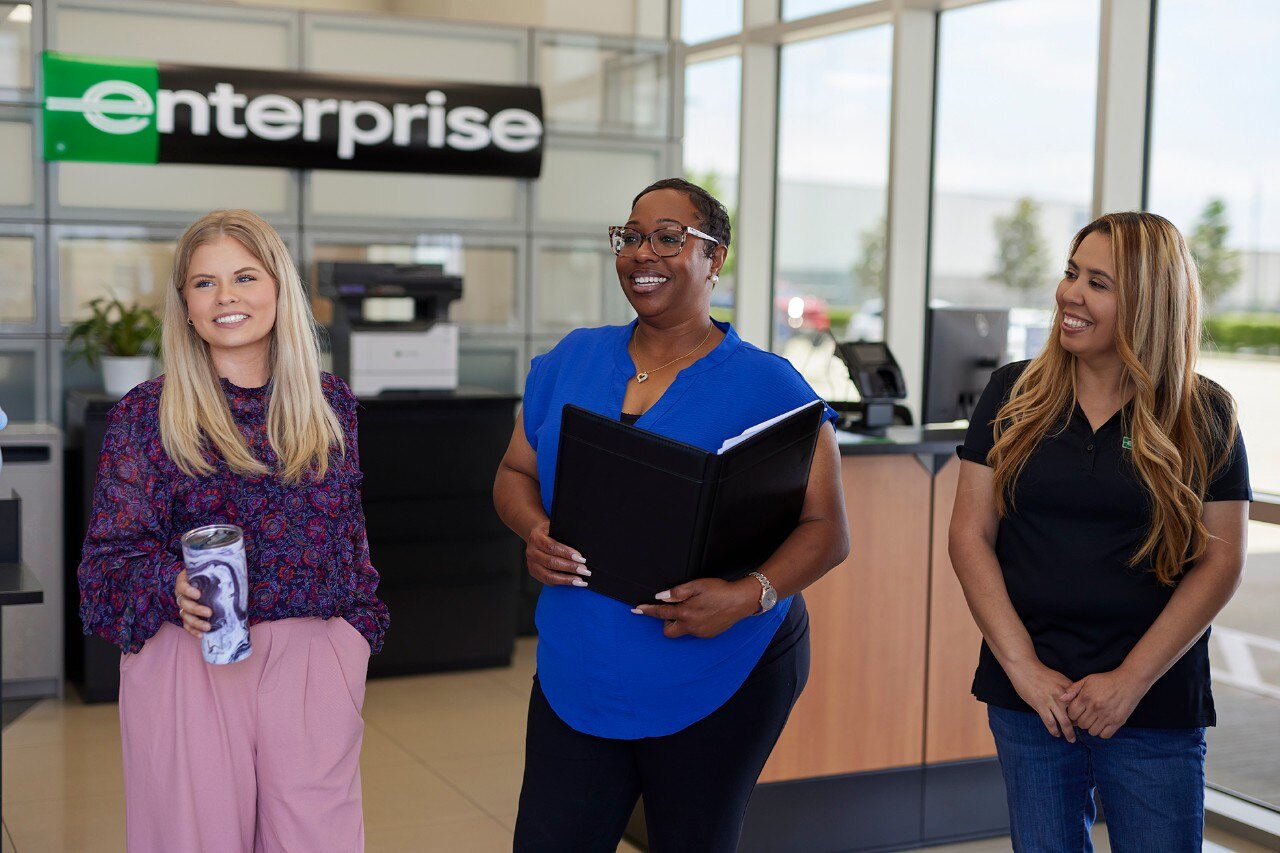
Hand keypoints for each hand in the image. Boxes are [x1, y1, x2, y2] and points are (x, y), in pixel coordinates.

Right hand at [175, 569, 212, 639]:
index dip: (188, 591)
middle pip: (184, 604)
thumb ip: (218, 570)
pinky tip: (201, 635)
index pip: (182, 586)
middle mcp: (181, 595)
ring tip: (208, 627)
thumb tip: (236, 569)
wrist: (209, 581)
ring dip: (196, 623)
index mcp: (184, 582)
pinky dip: (193, 631)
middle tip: (209, 612)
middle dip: (196, 609)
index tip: (198, 594)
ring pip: (186, 616)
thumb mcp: (212, 570)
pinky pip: (187, 626)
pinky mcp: (187, 616)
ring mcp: (183, 607)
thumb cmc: (211, 574)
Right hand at [524, 521, 590, 587]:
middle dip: (570, 567)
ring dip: (566, 579)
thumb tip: (582, 545)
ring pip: (548, 575)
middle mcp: (532, 552)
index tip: (581, 558)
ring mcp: (531, 564)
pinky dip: (561, 583)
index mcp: (536, 538)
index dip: (567, 553)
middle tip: (584, 570)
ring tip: (580, 580)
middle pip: (551, 562)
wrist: (535, 536)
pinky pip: (547, 581)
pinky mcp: (534, 572)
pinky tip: (572, 582)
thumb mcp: (555, 527)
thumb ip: (564, 535)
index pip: (552, 547)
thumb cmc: (548, 532)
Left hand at [632, 577, 759, 638]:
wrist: (741, 601)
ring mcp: (700, 633)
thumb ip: (677, 592)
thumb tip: (661, 597)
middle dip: (666, 622)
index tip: (636, 609)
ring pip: (682, 631)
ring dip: (681, 622)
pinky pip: (694, 631)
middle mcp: (691, 626)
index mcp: (686, 613)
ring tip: (693, 607)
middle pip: (668, 631)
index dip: (647, 610)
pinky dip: (693, 623)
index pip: (660, 613)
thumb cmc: (720, 590)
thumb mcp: (697, 585)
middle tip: (674, 609)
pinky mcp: (708, 635)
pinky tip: (703, 613)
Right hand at [1005, 660, 1077, 741]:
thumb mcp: (1059, 677)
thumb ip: (1067, 688)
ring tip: (1070, 739)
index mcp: (1068, 687)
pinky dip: (1054, 730)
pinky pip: (1050, 722)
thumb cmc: (1041, 672)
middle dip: (1079, 727)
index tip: (1084, 721)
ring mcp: (1051, 701)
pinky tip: (1056, 733)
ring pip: (1064, 722)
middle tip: (1082, 734)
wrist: (1025, 668)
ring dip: (1068, 733)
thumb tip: (1074, 700)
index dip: (1083, 714)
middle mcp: (1062, 695)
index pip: (1081, 705)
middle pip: (1076, 715)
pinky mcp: (1040, 705)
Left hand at [1061, 669, 1147, 738]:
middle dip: (1081, 721)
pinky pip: (1105, 735)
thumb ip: (1073, 689)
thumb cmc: (1107, 680)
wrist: (1129, 682)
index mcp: (1086, 697)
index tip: (1077, 712)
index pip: (1072, 714)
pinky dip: (1102, 732)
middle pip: (1081, 724)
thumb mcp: (1088, 680)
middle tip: (1086, 716)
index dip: (1072, 714)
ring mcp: (1107, 716)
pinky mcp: (1117, 722)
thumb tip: (1061, 698)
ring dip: (1091, 727)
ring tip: (1095, 720)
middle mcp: (1095, 707)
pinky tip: (1103, 724)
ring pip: (1092, 731)